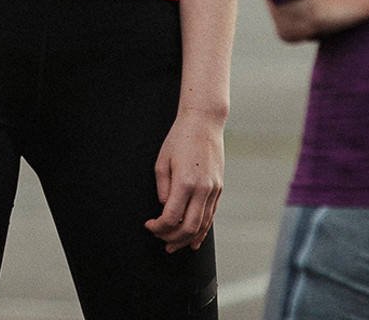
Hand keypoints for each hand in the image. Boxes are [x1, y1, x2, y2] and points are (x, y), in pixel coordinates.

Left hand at [145, 110, 221, 251]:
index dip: (158, 227)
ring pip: (202, 226)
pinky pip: (210, 216)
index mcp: (185, 182)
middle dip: (172, 239)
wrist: (204, 122)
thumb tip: (165, 208)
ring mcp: (213, 190)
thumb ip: (163, 189)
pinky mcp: (219, 189)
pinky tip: (194, 240)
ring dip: (187, 239)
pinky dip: (202, 231)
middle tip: (160, 240)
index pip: (171, 217)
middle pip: (188, 228)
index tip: (150, 225)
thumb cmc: (179, 138)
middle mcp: (202, 189)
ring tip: (174, 245)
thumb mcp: (162, 161)